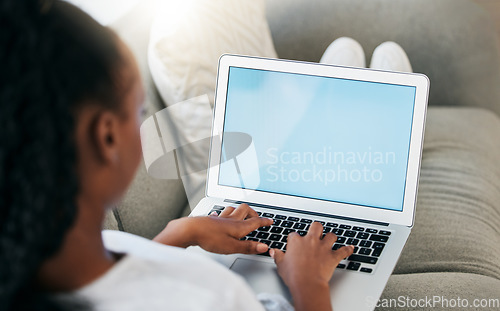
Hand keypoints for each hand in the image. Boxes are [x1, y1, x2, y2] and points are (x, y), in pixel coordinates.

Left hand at [153, 204, 272, 254]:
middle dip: (253, 212)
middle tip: (257, 217)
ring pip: (233, 209)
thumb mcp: (232, 247)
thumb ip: (248, 247)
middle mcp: (230, 219)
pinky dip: (224, 214)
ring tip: (242, 214)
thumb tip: (264, 247)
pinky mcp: (210, 219)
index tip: (270, 221)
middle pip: (245, 210)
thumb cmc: (210, 238)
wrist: (190, 230)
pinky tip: (220, 216)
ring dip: (239, 210)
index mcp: (238, 226)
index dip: (264, 221)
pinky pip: (220, 213)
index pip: (255, 222)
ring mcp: (220, 218)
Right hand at [270, 222, 353, 310]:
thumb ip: (278, 256)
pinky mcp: (333, 256)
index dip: (294, 239)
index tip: (294, 243)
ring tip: (331, 238)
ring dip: (331, 237)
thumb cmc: (293, 275)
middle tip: (315, 232)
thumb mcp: (281, 265)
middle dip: (316, 228)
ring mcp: (323, 248)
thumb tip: (273, 252)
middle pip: (316, 226)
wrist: (307, 283)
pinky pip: (343, 250)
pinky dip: (347, 249)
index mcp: (296, 242)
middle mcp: (311, 241)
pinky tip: (351, 248)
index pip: (294, 235)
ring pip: (331, 236)